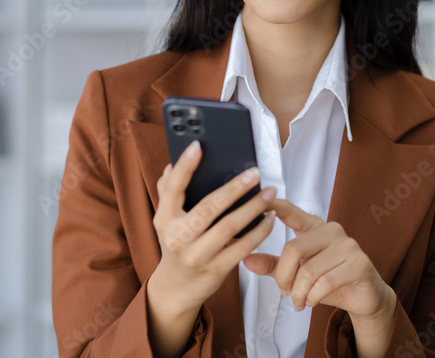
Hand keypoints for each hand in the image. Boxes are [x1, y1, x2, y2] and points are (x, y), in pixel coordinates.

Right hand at [150, 140, 278, 310]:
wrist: (177, 288)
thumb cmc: (176, 246)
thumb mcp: (165, 221)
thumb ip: (167, 193)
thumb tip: (171, 166)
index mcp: (165, 219)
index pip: (172, 189)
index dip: (184, 167)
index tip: (198, 146)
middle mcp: (178, 237)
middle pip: (209, 208)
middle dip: (234, 188)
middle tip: (254, 173)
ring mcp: (197, 255)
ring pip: (229, 227)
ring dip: (252, 209)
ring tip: (269, 194)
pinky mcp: (216, 270)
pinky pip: (242, 248)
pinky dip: (258, 232)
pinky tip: (269, 219)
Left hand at [241, 198, 395, 322]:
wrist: (364, 298)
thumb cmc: (329, 282)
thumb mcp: (298, 273)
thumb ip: (273, 265)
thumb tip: (246, 260)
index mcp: (315, 227)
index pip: (292, 212)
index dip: (275, 206)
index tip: (259, 199)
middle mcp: (332, 230)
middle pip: (293, 248)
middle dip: (284, 276)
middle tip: (285, 292)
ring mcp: (348, 245)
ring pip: (309, 270)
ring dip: (299, 292)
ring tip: (299, 301)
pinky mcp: (359, 263)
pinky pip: (325, 282)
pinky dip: (313, 297)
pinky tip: (312, 301)